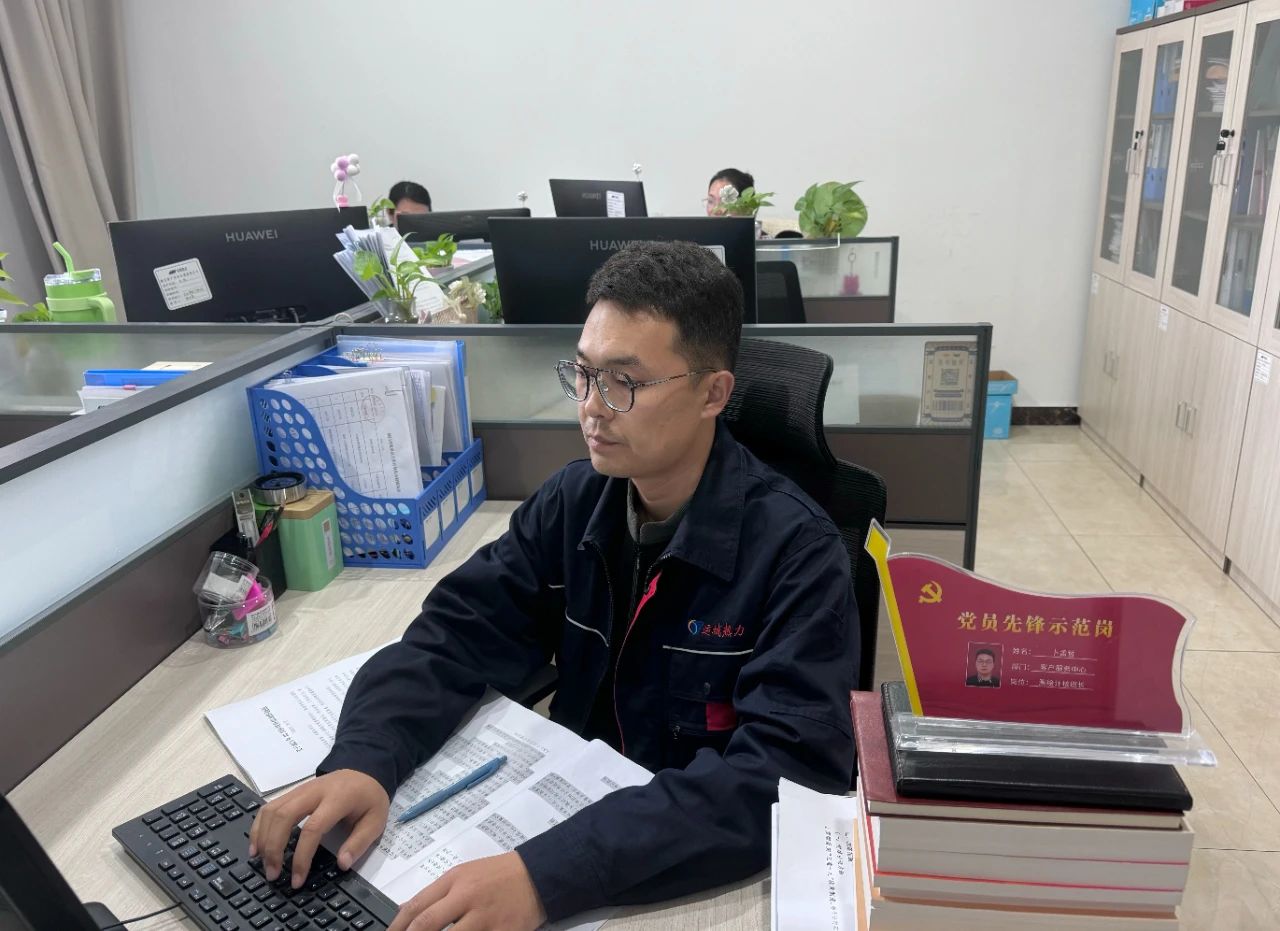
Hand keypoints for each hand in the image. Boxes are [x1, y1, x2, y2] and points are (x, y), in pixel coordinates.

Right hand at [248, 769, 388, 887]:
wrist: (364, 770)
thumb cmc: (369, 798)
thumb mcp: (376, 820)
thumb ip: (359, 842)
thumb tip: (342, 864)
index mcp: (337, 799)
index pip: (312, 828)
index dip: (302, 856)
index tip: (297, 879)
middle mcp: (314, 791)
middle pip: (284, 816)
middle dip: (273, 848)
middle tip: (272, 874)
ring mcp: (300, 789)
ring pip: (272, 810)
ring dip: (262, 838)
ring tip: (262, 863)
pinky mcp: (292, 792)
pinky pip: (269, 806)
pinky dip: (258, 826)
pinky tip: (256, 845)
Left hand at [388, 852, 545, 930]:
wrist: (538, 874)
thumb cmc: (497, 874)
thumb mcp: (464, 873)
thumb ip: (437, 893)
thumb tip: (407, 911)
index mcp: (454, 880)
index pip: (417, 905)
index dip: (397, 926)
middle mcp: (466, 897)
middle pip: (427, 924)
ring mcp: (485, 917)